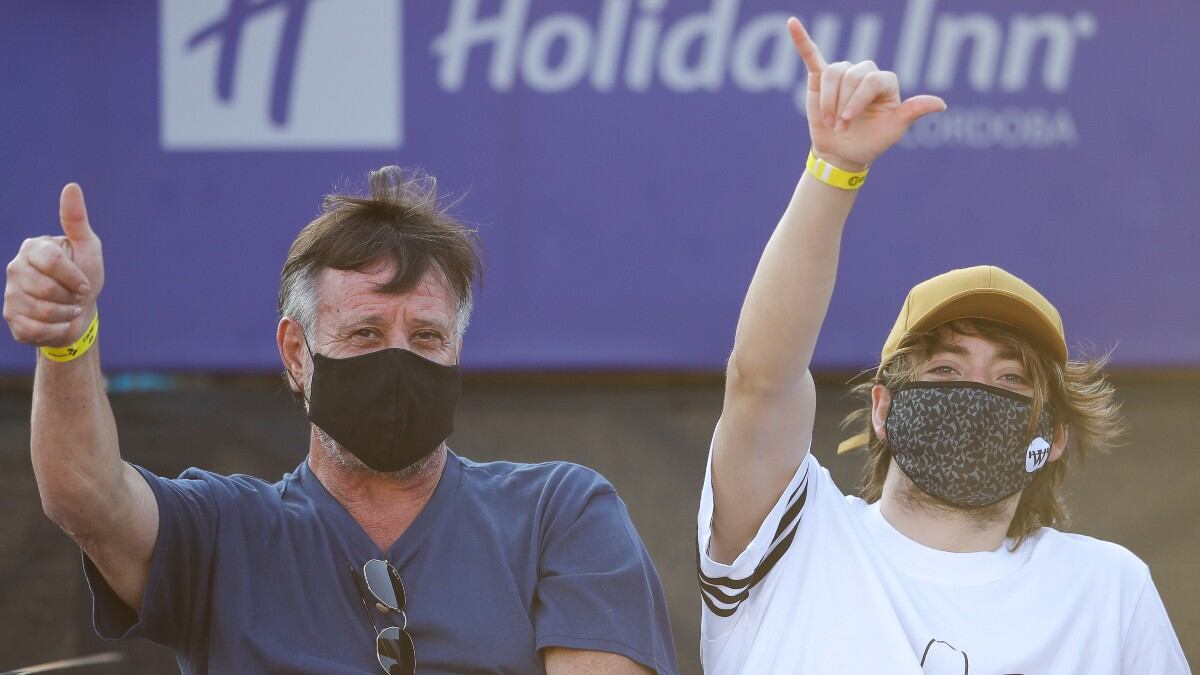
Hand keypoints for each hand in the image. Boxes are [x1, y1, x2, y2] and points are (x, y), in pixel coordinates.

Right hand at [4, 184, 104, 347]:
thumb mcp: (88, 248)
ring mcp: (10, 294)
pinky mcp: (12, 318)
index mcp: (32, 248)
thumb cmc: (84, 276)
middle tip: (75, 296)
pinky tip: (58, 322)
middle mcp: (15, 268)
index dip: (74, 276)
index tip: (85, 283)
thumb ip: (76, 220)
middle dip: (70, 297)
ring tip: (68, 308)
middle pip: (45, 289)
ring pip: (41, 310)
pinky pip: (36, 329)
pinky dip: (56, 329)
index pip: (52, 261)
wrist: (80, 313)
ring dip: (65, 314)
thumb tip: (71, 186)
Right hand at [789, 17, 945, 170]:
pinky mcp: (821, 78)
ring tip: (829, 122)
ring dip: (828, 100)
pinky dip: (801, 40)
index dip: (857, 101)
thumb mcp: (893, 131)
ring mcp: (843, 74)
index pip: (871, 80)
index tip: (846, 123)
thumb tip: (941, 104)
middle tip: (840, 127)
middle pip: (852, 75)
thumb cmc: (870, 142)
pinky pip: (812, 55)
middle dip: (843, 104)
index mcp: (885, 83)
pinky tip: (792, 24)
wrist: (843, 153)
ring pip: (833, 73)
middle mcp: (865, 73)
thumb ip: (912, 113)